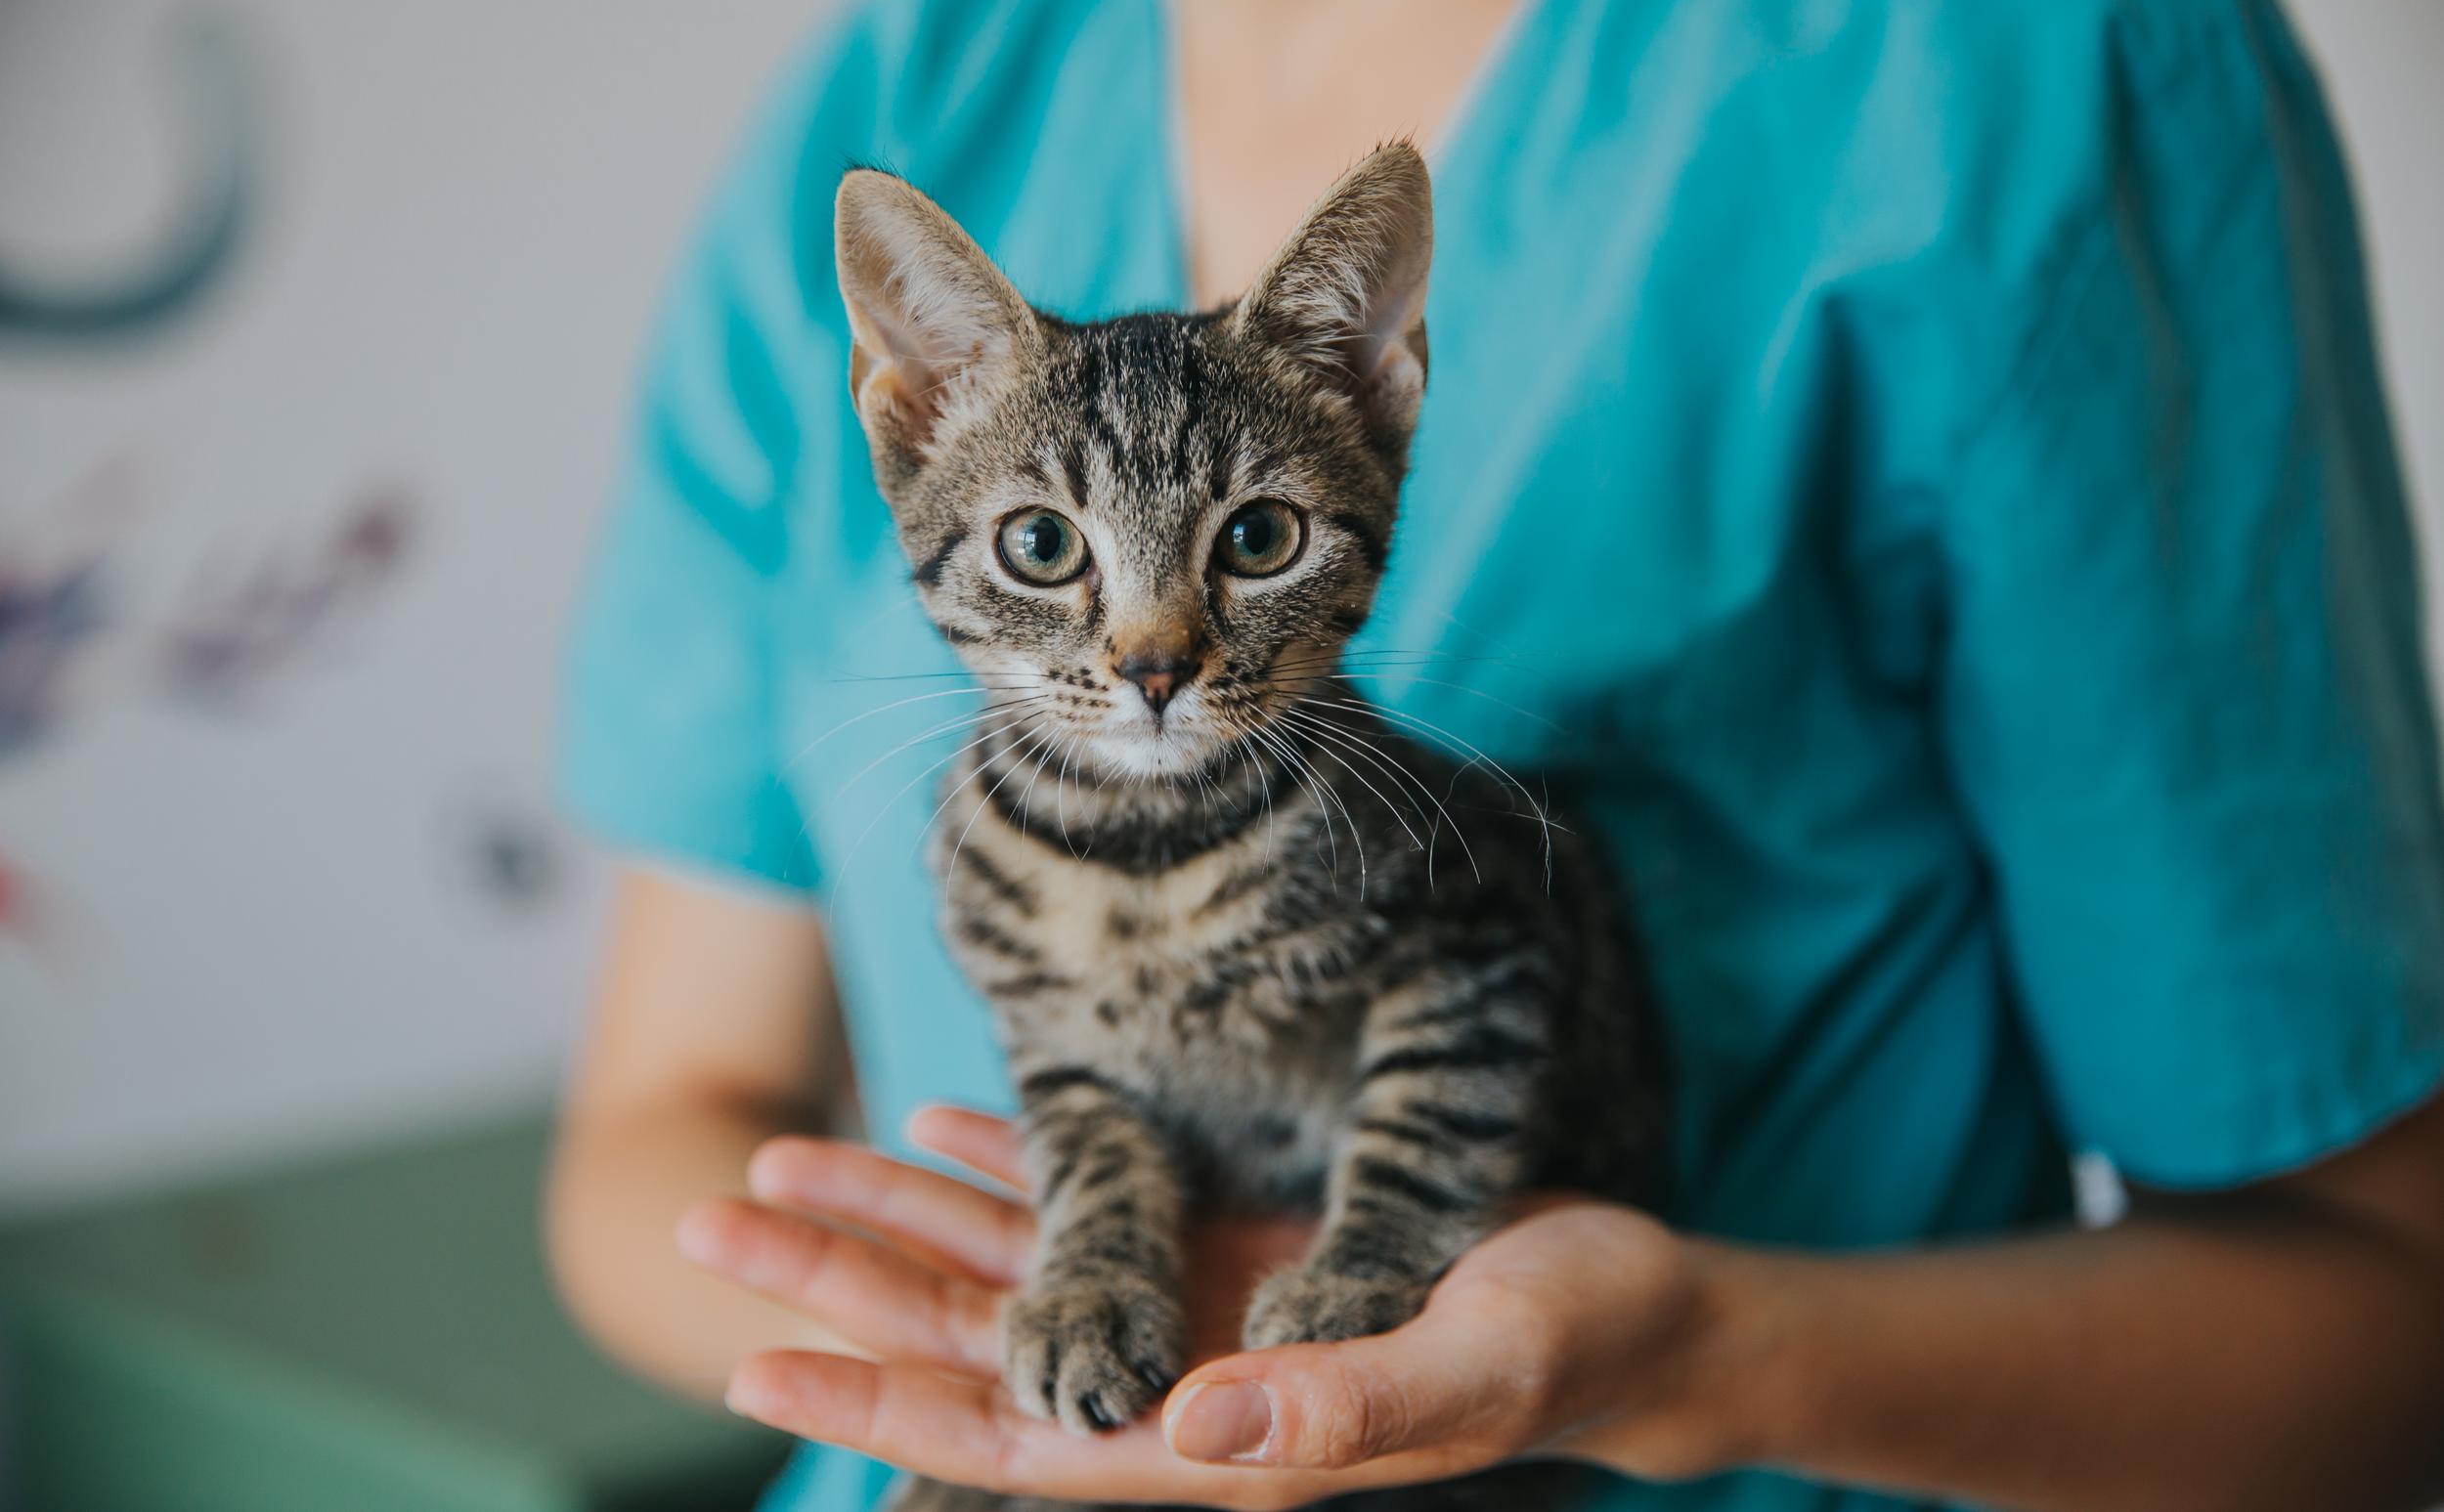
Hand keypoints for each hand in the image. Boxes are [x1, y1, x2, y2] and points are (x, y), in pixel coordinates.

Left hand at [680, 1110, 1746, 1509]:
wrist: (1629, 1307)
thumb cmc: (1568, 1341)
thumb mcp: (1471, 1371)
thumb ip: (1340, 1415)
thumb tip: (1181, 1434)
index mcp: (1218, 1438)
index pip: (1012, 1436)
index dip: (880, 1405)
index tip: (751, 1361)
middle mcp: (1177, 1380)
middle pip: (976, 1346)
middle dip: (843, 1291)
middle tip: (710, 1217)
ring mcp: (1195, 1311)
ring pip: (1012, 1268)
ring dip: (897, 1222)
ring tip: (785, 1160)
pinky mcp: (1226, 1245)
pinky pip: (1093, 1199)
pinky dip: (1009, 1164)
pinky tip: (939, 1124)